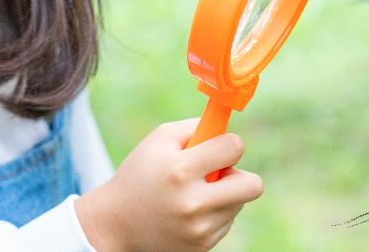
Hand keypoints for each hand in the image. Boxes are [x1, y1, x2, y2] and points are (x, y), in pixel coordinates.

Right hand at [74, 117, 263, 251]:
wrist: (115, 223)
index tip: (219, 147)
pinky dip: (213, 214)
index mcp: (181, 170)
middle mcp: (193, 203)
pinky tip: (188, 212)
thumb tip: (228, 128)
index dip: (229, 144)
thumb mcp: (158, 140)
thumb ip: (196, 128)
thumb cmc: (140, 173)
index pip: (234, 148)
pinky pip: (226, 223)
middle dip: (241, 175)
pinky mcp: (201, 247)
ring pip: (238, 204)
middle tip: (221, 173)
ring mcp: (198, 229)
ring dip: (223, 195)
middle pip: (253, 185)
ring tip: (193, 193)